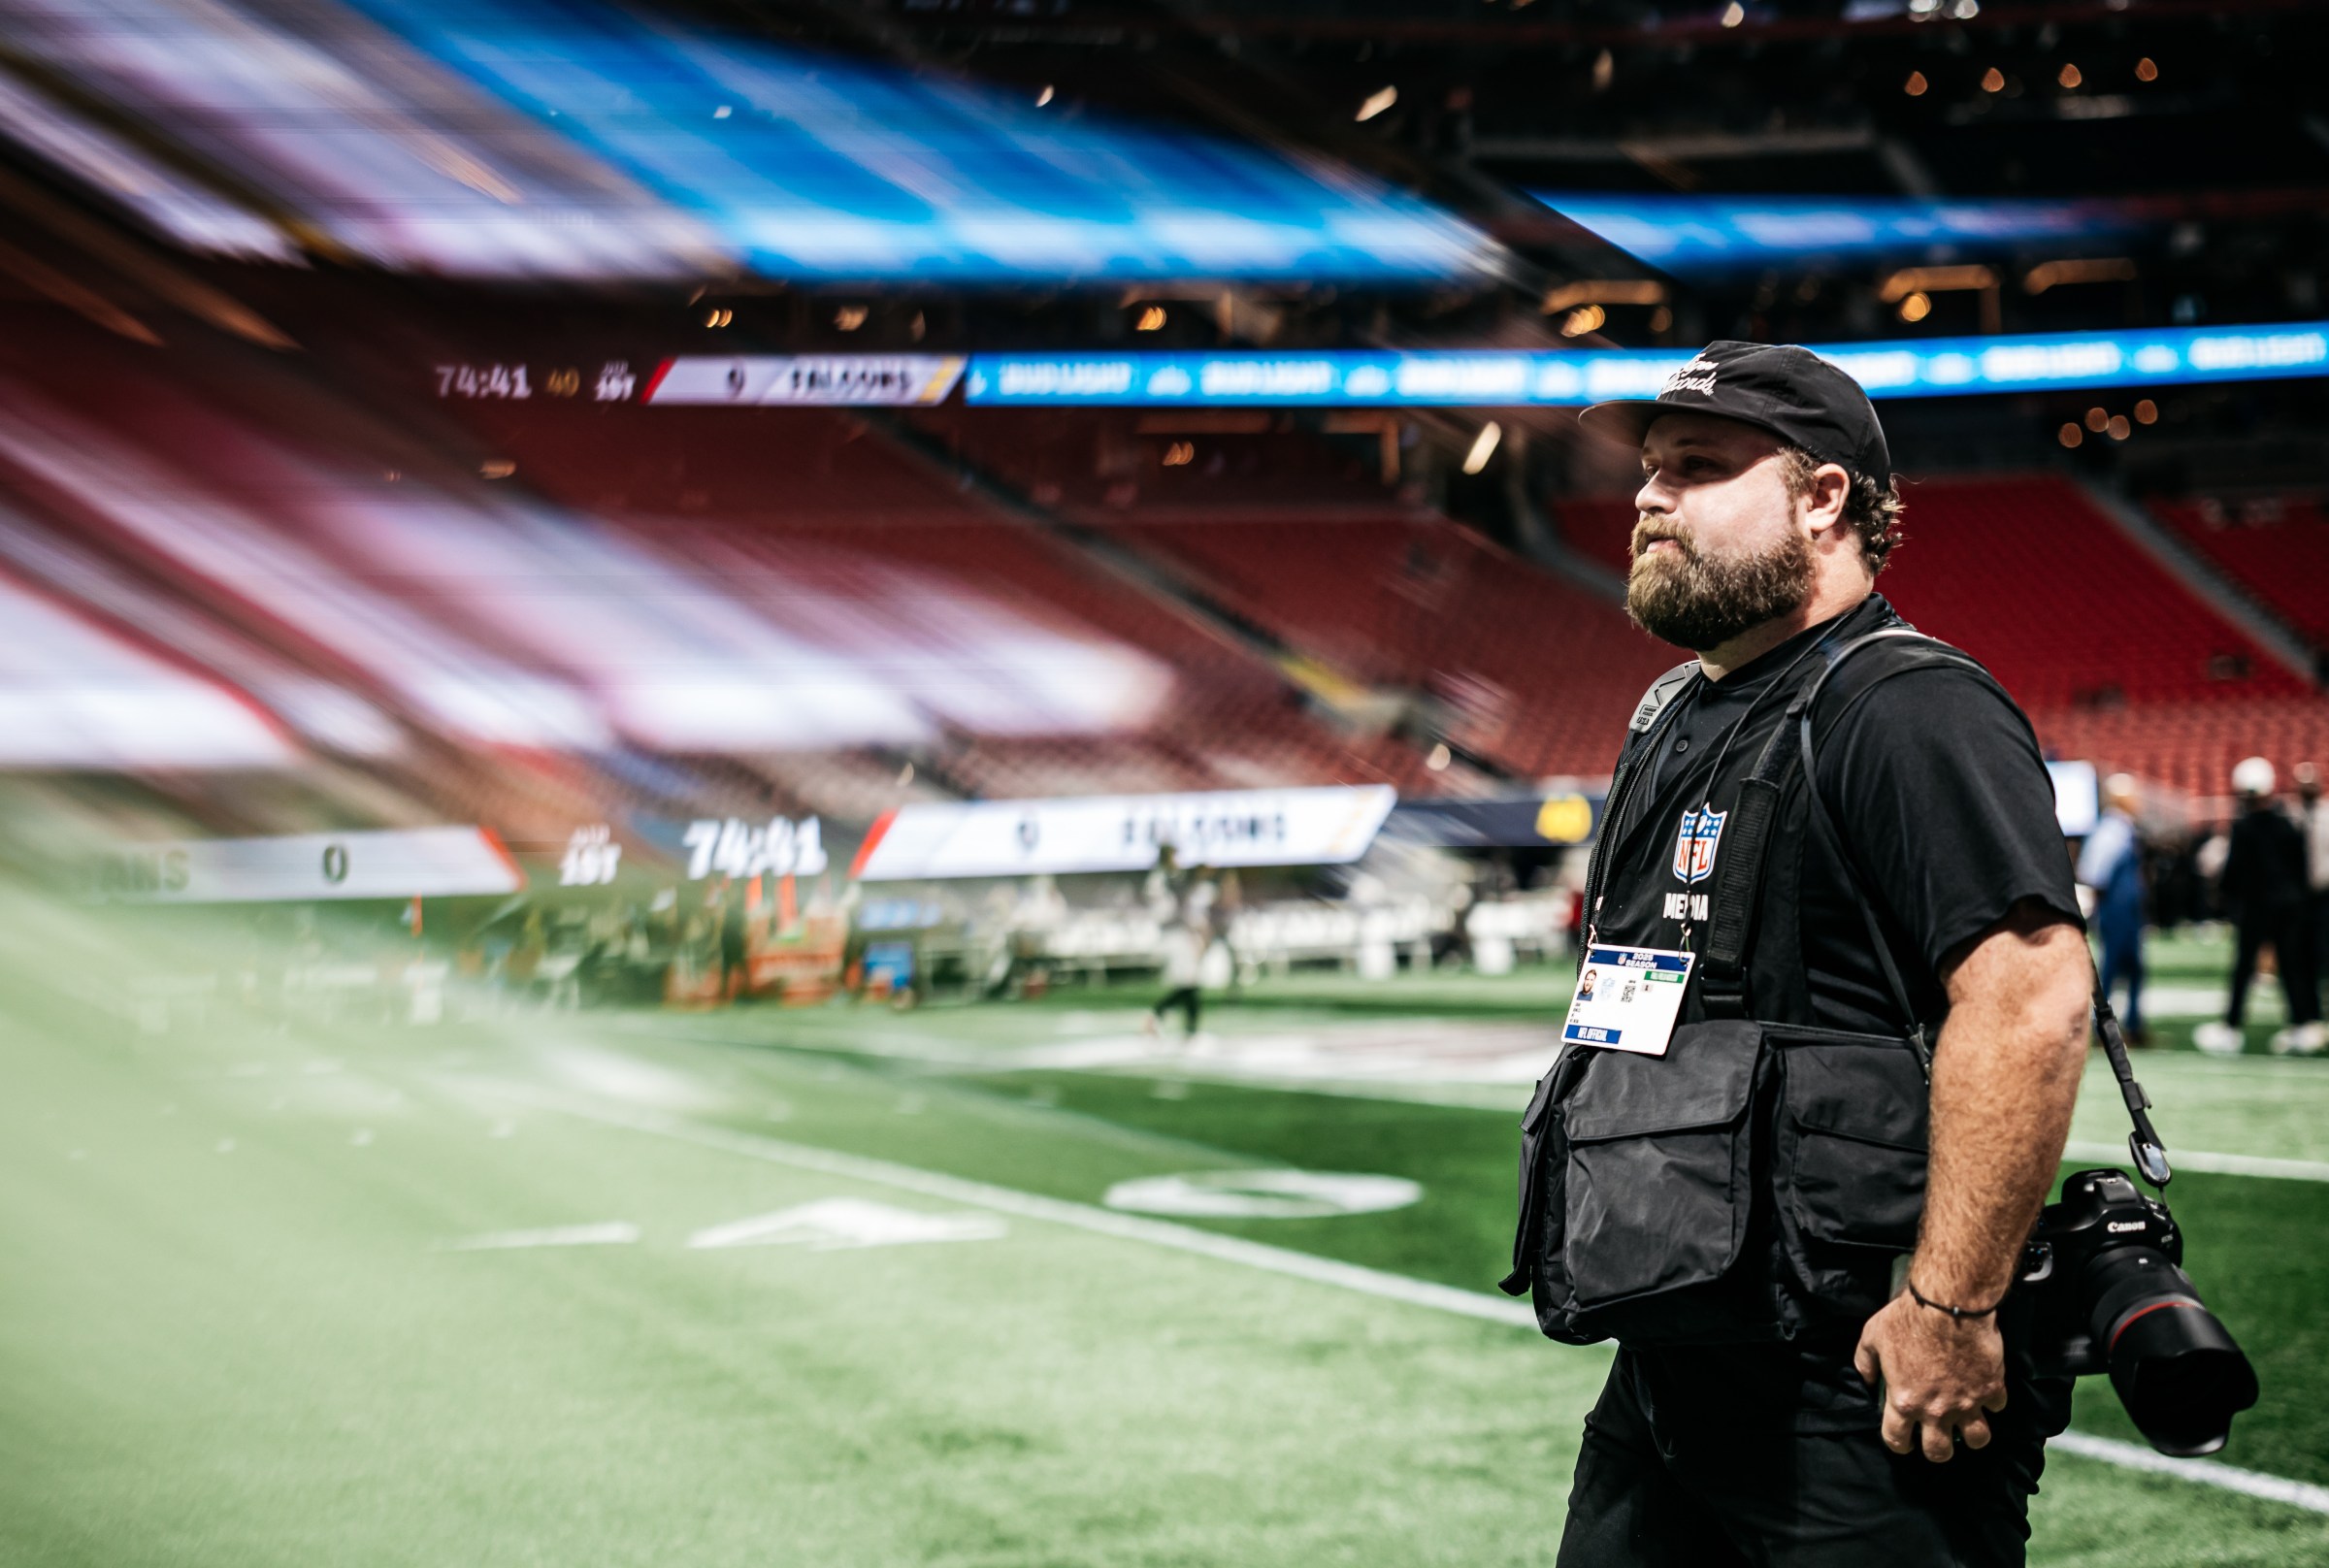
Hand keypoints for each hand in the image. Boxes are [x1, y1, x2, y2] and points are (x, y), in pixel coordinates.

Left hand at [1852, 1290, 2007, 1462]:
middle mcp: (1936, 1410)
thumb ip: (1865, 1363)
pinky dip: (1992, 1401)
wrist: (1949, 1304)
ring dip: (1972, 1435)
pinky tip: (1985, 1392)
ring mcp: (1967, 1402)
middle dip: (1937, 1451)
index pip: (1897, 1440)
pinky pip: (1997, 1406)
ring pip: (1976, 1439)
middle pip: (1939, 1452)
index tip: (1904, 1441)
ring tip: (1967, 1426)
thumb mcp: (1872, 1337)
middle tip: (1938, 1439)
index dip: (1899, 1444)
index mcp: (1905, 1401)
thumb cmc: (1908, 1319)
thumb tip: (1866, 1380)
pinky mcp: (1991, 1388)